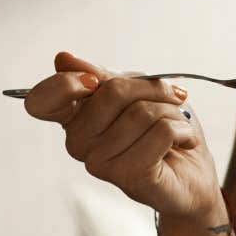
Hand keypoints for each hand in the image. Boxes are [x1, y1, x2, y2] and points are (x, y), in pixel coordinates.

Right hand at [21, 50, 222, 220]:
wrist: (193, 174)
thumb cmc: (162, 130)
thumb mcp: (135, 91)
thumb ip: (102, 76)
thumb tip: (63, 59)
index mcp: (74, 118)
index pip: (42, 100)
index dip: (66, 83)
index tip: (96, 80)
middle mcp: (78, 143)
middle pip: (112, 91)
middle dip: (153, 90)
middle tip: (171, 100)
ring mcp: (100, 163)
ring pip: (142, 112)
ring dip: (172, 113)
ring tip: (176, 127)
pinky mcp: (128, 176)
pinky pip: (161, 131)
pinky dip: (182, 130)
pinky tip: (184, 142)